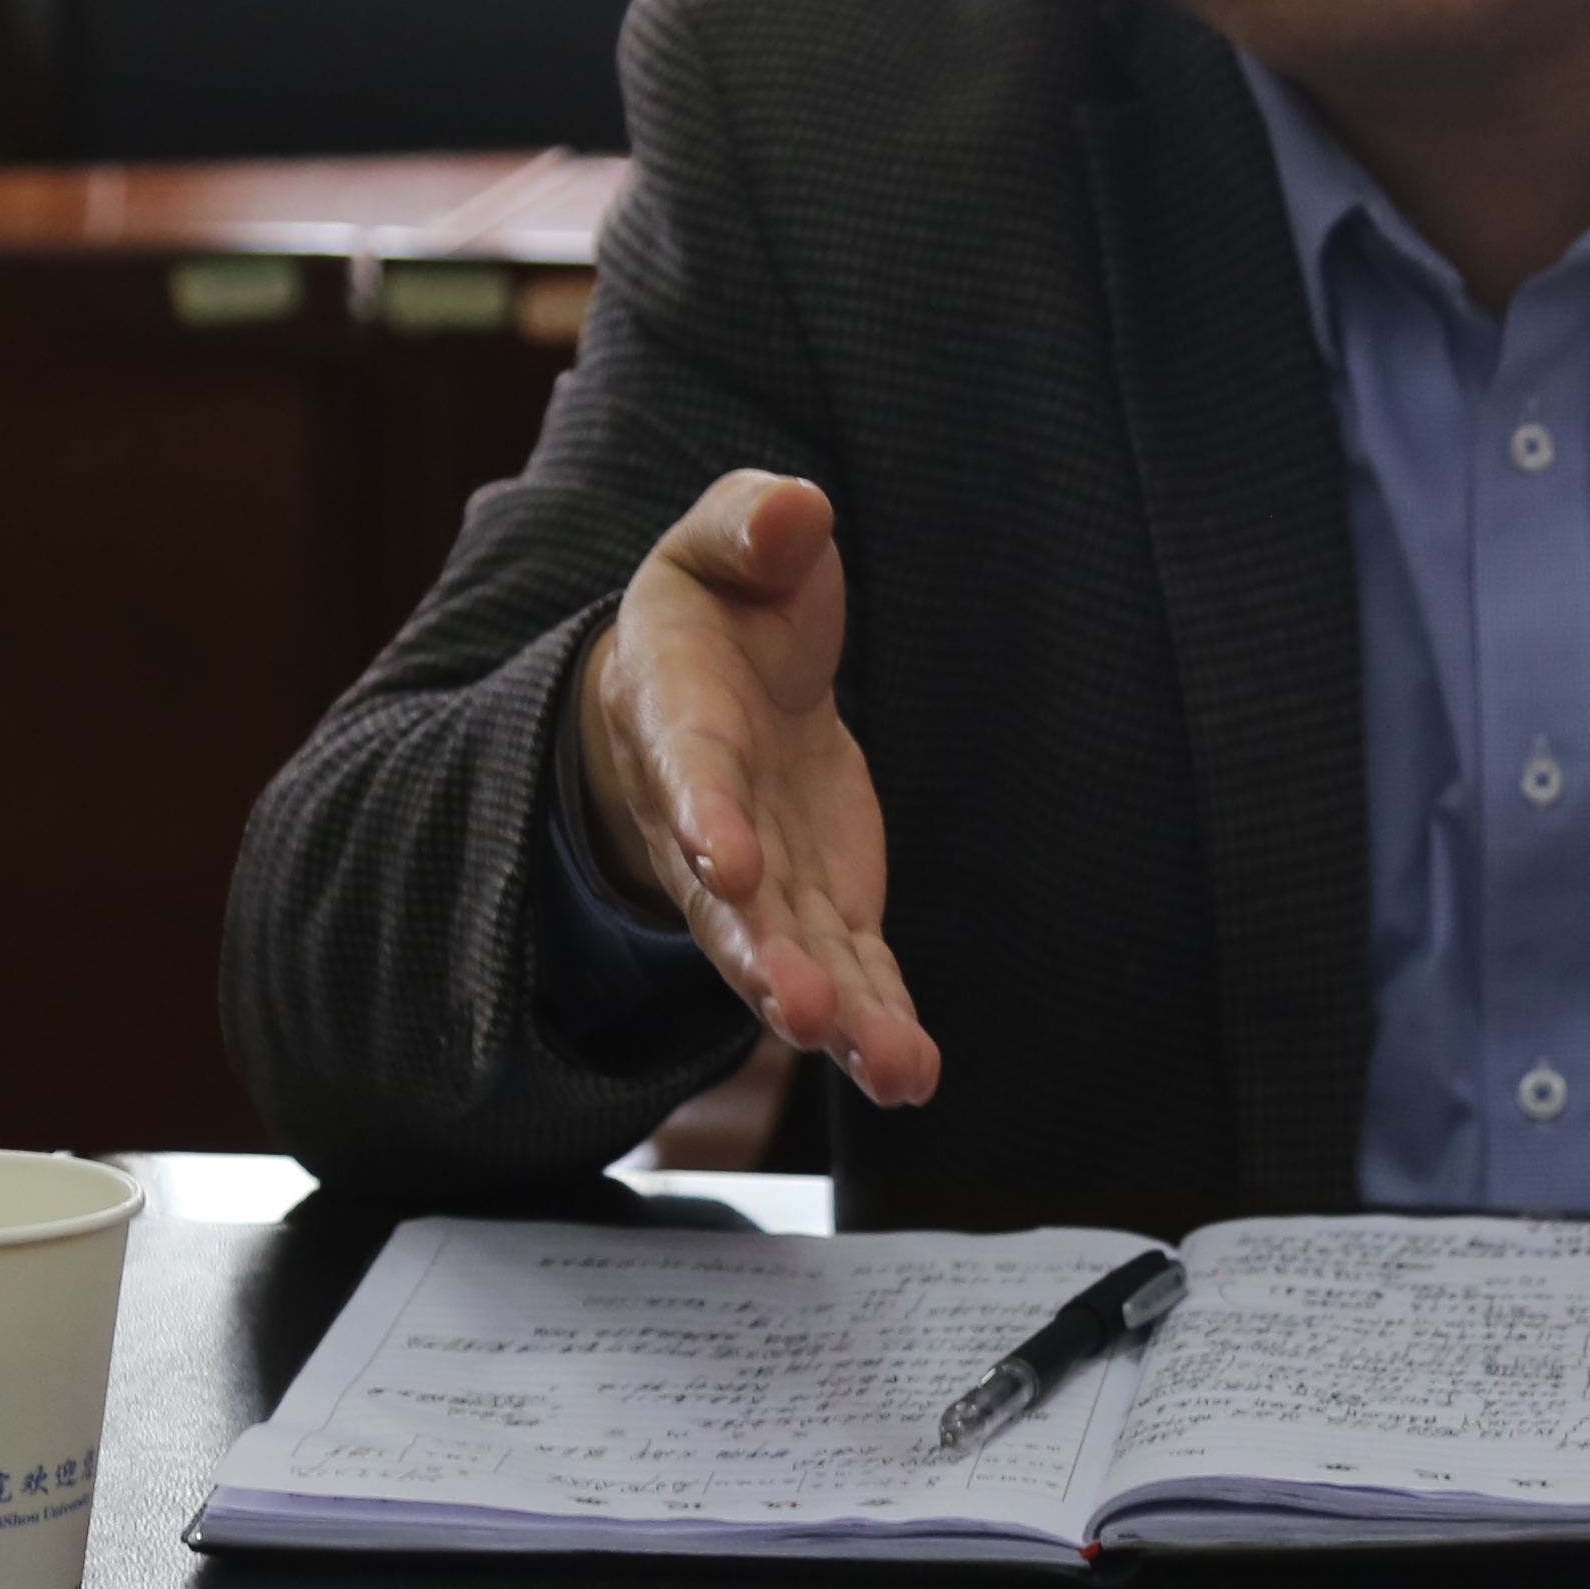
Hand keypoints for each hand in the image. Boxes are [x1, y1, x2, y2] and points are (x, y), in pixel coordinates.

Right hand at [576, 470, 938, 1104]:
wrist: (719, 674)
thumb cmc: (718, 604)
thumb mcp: (725, 539)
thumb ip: (753, 524)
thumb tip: (796, 513)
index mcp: (676, 714)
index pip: (689, 770)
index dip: (706, 816)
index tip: (728, 859)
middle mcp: (711, 818)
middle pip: (730, 902)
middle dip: (766, 957)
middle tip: (803, 1008)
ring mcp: (766, 876)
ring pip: (790, 956)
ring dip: (835, 1013)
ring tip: (883, 1067)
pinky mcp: (824, 904)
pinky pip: (852, 971)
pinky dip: (880, 1024)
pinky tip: (913, 1075)